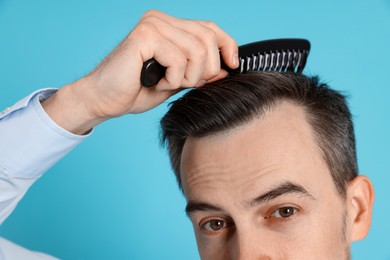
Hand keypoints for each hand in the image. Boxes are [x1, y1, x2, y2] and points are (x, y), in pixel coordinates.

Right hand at [42, 10, 238, 133]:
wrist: (104, 100)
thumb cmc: (137, 90)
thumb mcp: (178, 80)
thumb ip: (200, 71)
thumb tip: (227, 68)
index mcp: (170, 26)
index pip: (210, 28)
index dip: (227, 45)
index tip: (233, 65)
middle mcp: (161, 19)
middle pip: (208, 39)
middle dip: (206, 70)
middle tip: (186, 83)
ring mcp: (152, 25)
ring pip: (197, 51)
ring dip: (188, 77)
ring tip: (167, 83)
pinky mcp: (144, 37)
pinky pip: (179, 60)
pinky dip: (173, 80)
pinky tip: (157, 82)